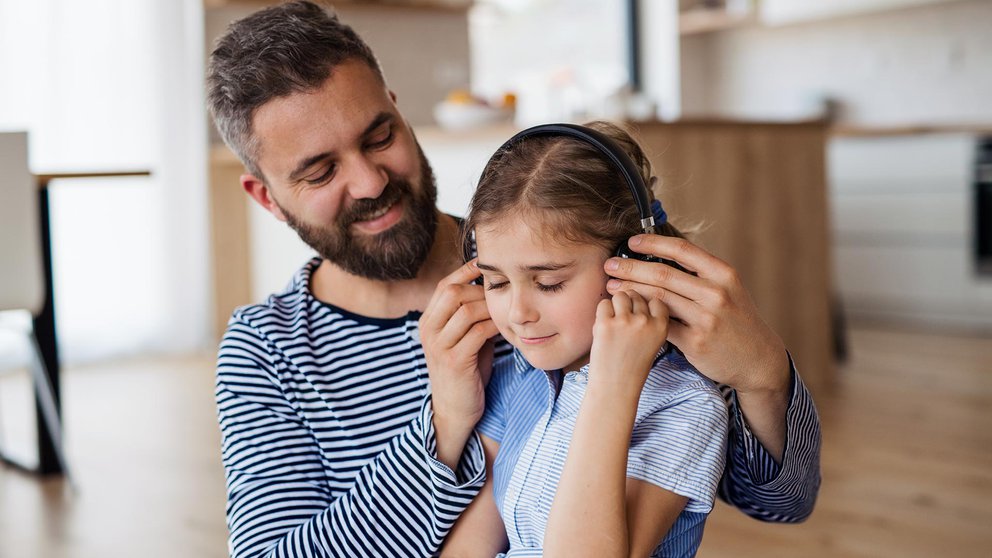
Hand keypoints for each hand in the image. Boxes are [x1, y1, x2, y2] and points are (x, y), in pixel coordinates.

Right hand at [419, 259, 498, 465]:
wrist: (455, 409)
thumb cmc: (466, 371)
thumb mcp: (464, 338)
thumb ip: (472, 316)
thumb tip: (494, 288)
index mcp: (428, 322)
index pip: (444, 286)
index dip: (465, 271)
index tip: (486, 265)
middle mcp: (428, 331)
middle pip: (453, 293)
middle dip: (480, 290)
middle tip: (501, 295)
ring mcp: (439, 346)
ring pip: (466, 310)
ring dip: (490, 308)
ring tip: (504, 312)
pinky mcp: (454, 361)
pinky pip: (478, 332)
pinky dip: (495, 325)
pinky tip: (506, 328)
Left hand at [588, 291, 668, 399]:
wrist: (616, 387)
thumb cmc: (633, 366)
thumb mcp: (653, 342)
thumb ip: (650, 321)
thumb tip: (636, 296)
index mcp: (661, 327)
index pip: (656, 299)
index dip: (645, 305)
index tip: (639, 316)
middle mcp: (645, 322)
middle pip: (636, 295)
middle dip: (628, 305)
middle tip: (623, 323)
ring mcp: (625, 322)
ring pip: (620, 296)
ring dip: (615, 306)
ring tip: (613, 323)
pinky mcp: (605, 324)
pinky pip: (603, 304)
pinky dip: (602, 313)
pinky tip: (604, 328)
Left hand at [604, 235, 788, 396]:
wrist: (757, 360)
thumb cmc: (737, 321)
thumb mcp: (728, 289)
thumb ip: (699, 274)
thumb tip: (661, 255)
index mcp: (723, 274)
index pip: (682, 250)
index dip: (652, 243)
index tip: (631, 242)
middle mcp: (716, 293)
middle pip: (663, 274)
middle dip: (630, 267)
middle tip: (609, 265)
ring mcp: (706, 318)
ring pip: (658, 299)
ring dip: (629, 291)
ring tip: (611, 287)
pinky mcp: (696, 342)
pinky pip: (660, 325)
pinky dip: (640, 317)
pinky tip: (627, 313)